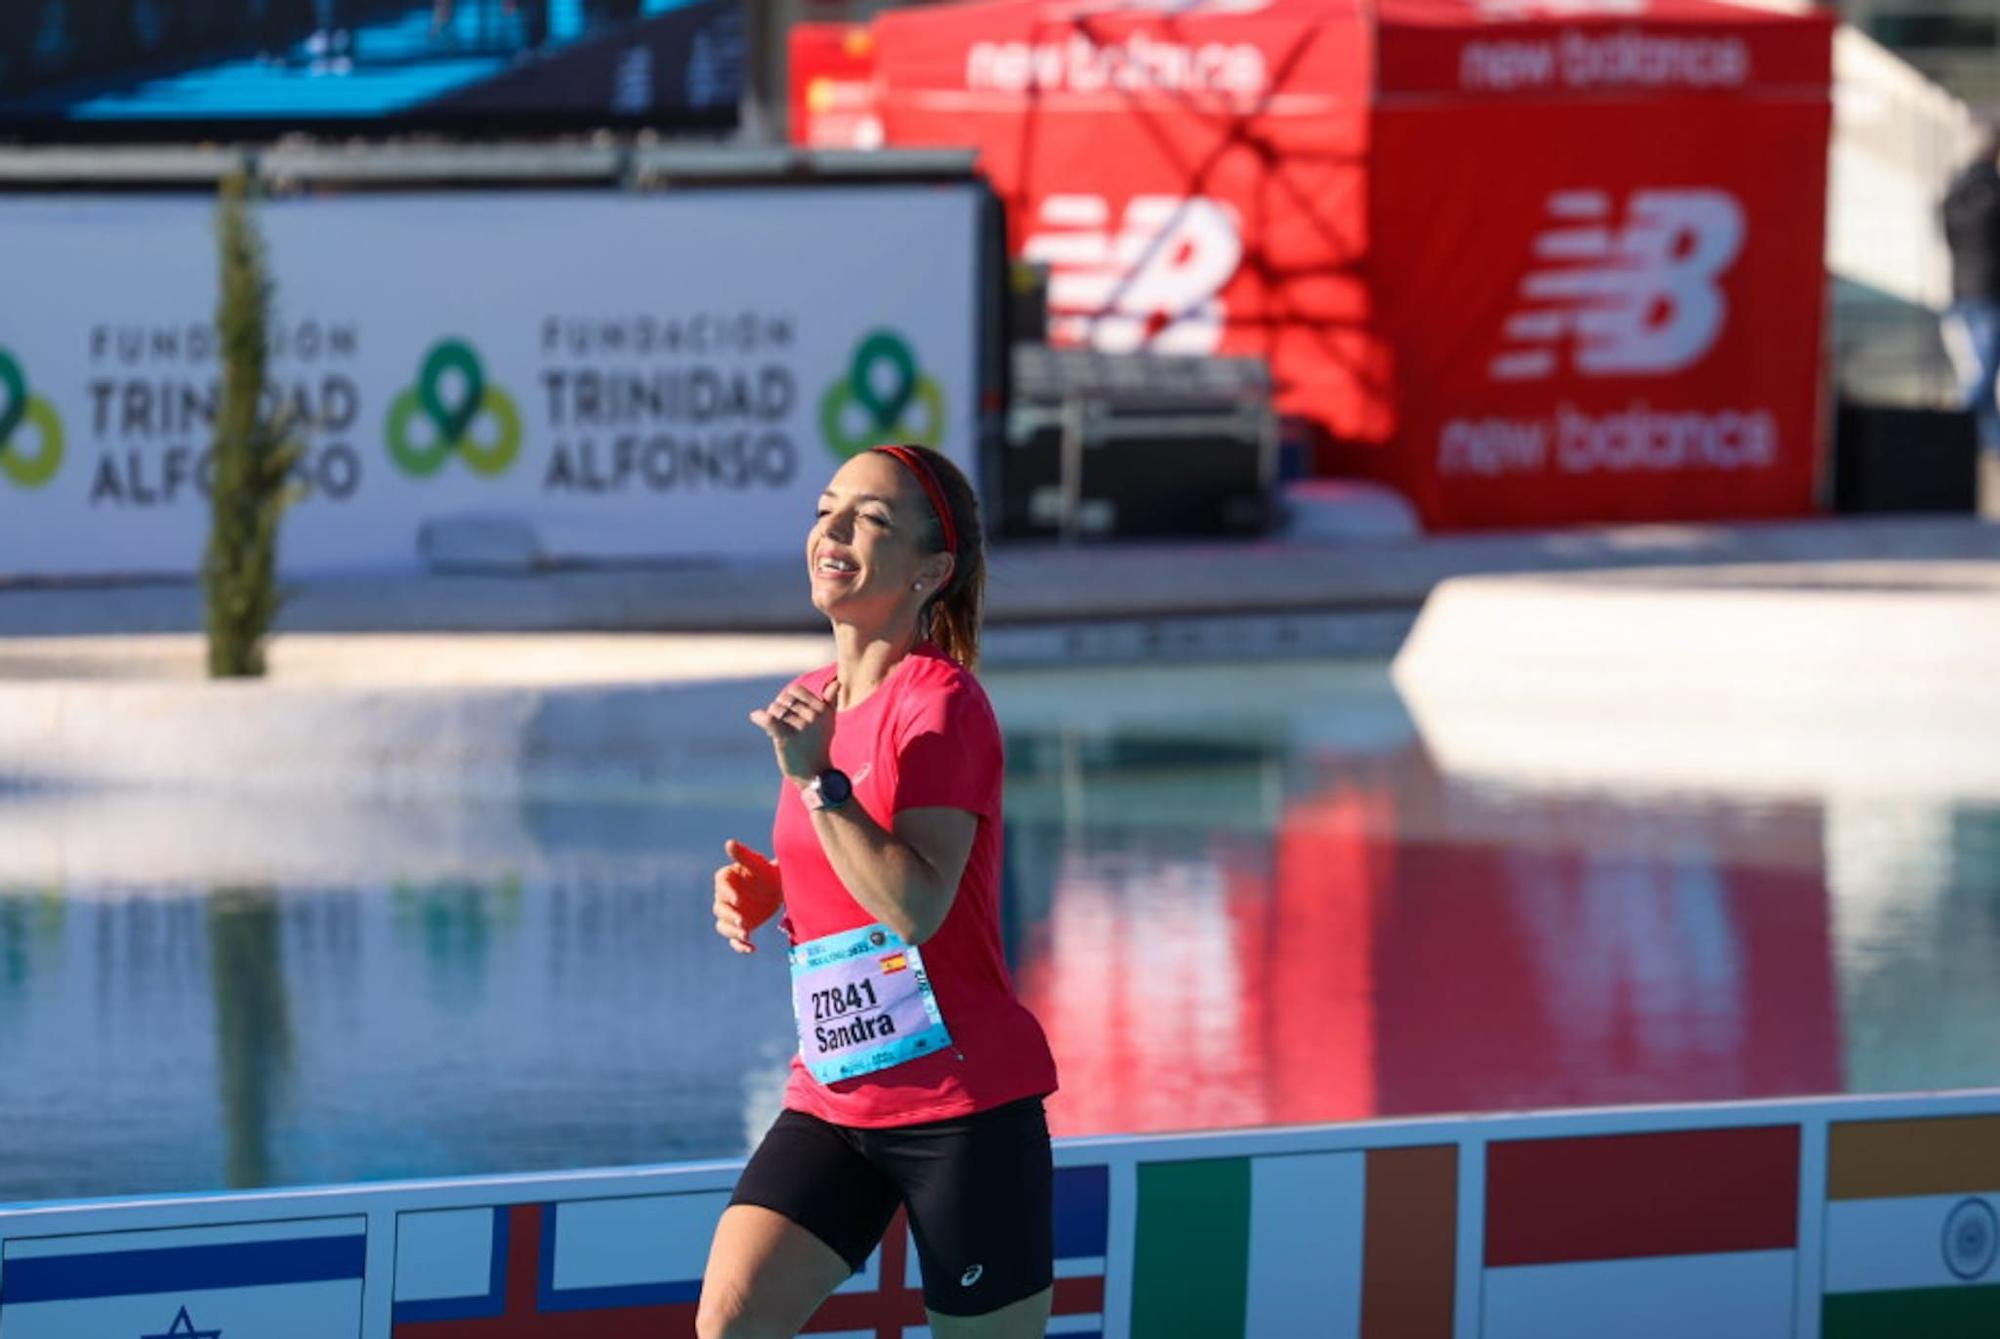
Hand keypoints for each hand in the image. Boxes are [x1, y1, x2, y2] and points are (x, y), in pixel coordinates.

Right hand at [712, 839, 781, 954]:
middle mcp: (724, 897)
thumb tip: (729, 843)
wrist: (779, 888)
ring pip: (723, 926)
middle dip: (730, 916)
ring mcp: (730, 913)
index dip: (727, 893)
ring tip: (747, 934)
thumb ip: (744, 856)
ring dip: (732, 932)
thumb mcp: (758, 863)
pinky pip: (735, 939)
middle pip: (720, 909)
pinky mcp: (739, 926)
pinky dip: (740, 946)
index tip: (737, 899)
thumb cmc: (767, 871)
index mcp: (725, 879)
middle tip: (743, 921)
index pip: (721, 886)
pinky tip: (753, 948)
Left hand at [750, 681, 836, 782]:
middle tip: (783, 724)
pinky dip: (759, 717)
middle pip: (783, 699)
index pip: (795, 690)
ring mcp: (801, 727)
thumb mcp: (828, 722)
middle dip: (779, 710)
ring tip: (776, 731)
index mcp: (822, 709)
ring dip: (771, 718)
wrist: (814, 774)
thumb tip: (837, 683)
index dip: (787, 698)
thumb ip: (830, 701)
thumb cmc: (819, 745)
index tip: (789, 712)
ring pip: (774, 709)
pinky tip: (755, 716)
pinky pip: (769, 720)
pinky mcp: (787, 738)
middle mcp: (814, 716)